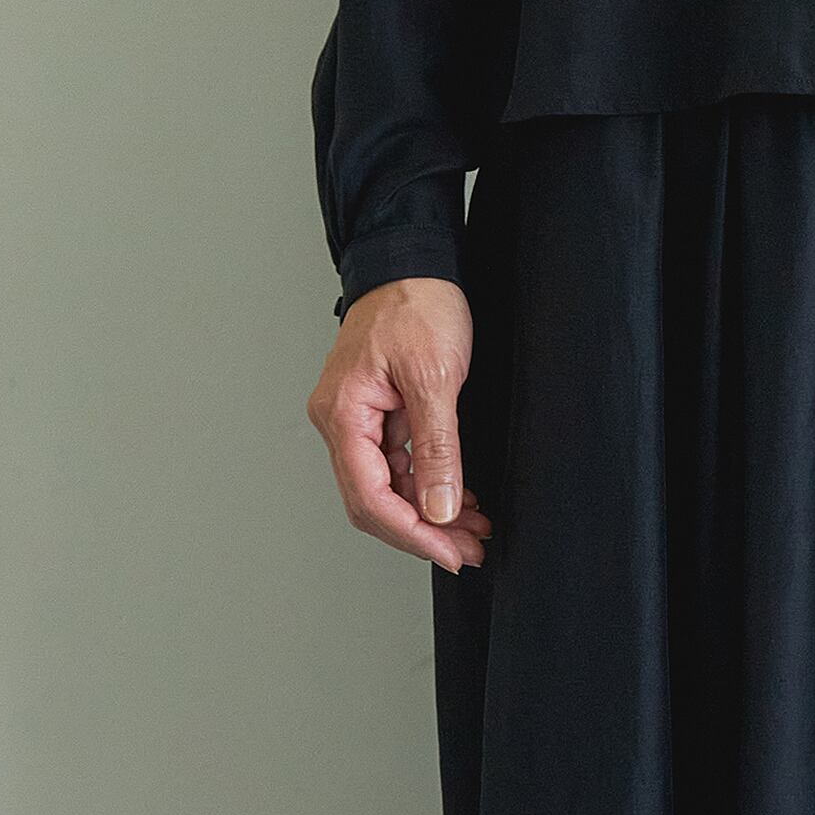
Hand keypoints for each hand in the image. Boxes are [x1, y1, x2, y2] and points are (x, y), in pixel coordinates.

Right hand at [306, 276, 491, 572]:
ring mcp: (357, 419)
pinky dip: (428, 484)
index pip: (369, 497)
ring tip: (474, 528)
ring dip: (430, 511)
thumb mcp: (436, 378)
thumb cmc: (416, 304)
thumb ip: (437, 449)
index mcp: (343, 414)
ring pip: (388, 486)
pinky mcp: (377, 413)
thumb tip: (440, 508)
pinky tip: (461, 497)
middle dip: (423, 530)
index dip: (411, 533)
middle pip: (374, 500)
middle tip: (469, 549)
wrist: (413, 262)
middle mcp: (340, 421)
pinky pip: (397, 464)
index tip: (450, 553)